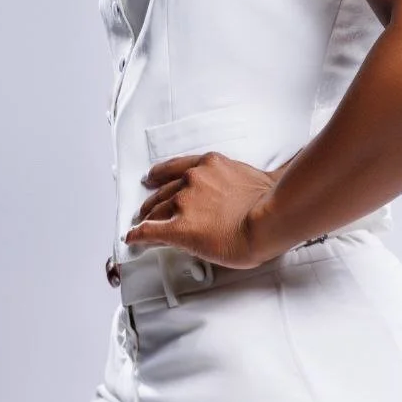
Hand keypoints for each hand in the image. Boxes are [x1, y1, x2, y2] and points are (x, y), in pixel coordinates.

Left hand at [123, 149, 289, 269]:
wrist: (267, 219)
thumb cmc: (269, 201)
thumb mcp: (252, 177)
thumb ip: (240, 179)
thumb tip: (253, 185)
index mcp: (209, 164)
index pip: (177, 168)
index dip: (160, 174)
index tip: (153, 178)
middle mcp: (193, 179)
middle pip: (164, 190)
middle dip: (153, 199)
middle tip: (146, 207)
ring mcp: (184, 202)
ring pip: (156, 210)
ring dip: (147, 216)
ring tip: (140, 223)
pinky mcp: (180, 228)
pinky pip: (151, 231)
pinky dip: (139, 234)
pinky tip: (133, 237)